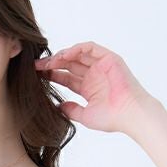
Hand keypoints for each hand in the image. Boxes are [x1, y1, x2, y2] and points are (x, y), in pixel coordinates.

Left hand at [34, 41, 153, 132]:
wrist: (130, 115)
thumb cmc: (113, 118)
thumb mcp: (85, 116)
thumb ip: (71, 110)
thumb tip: (57, 106)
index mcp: (88, 87)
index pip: (66, 77)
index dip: (51, 75)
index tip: (36, 76)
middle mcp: (94, 74)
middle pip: (69, 64)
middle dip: (52, 64)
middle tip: (36, 66)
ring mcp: (101, 65)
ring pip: (77, 54)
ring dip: (61, 56)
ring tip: (48, 62)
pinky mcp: (109, 58)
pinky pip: (90, 48)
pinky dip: (76, 49)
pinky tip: (63, 55)